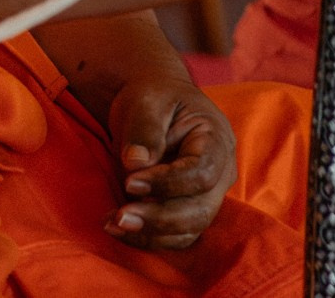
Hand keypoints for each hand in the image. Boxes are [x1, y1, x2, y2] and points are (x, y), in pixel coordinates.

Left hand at [103, 76, 236, 249]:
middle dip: (160, 218)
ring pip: (189, 229)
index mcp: (216, 139)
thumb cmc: (154, 97)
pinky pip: (175, 235)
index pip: (202, 172)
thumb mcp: (147, 101)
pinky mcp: (189, 210)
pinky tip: (117, 227)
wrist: (154, 106)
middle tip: (121, 216)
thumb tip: (136, 163)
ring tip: (114, 224)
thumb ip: (144, 130)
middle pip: (200, 209)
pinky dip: (147, 237)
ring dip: (151, 233)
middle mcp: (220, 172)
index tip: (130, 182)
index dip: (168, 183)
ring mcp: (208, 195)